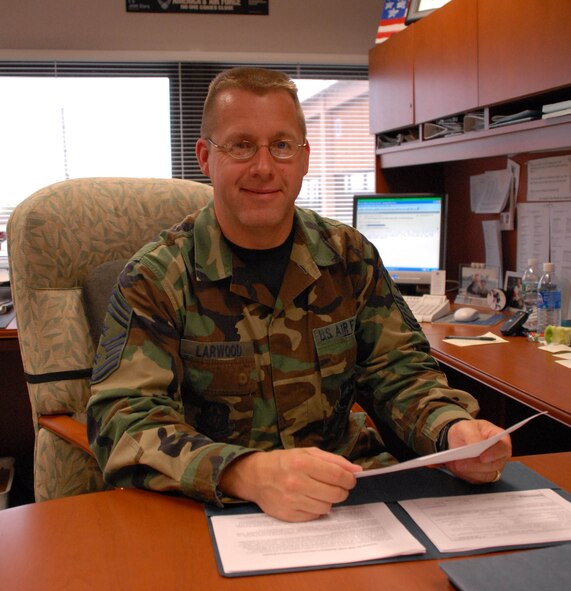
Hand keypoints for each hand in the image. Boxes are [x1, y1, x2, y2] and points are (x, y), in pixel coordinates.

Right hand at [219, 447, 362, 521]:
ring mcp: (292, 500)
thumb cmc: (285, 462)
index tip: (350, 479)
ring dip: (328, 500)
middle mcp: (297, 482)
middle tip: (336, 486)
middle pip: (335, 493)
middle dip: (342, 490)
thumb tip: (357, 470)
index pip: (337, 475)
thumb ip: (333, 460)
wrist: (256, 476)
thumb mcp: (307, 453)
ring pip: (327, 507)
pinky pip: (314, 516)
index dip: (349, 479)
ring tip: (319, 491)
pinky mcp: (288, 515)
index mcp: (302, 463)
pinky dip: (316, 508)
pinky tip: (309, 499)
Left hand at [444, 419, 511, 483]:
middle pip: (495, 464)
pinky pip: (478, 479)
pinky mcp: (485, 475)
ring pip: (486, 475)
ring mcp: (494, 466)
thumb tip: (475, 445)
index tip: (482, 457)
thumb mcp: (465, 426)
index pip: (504, 447)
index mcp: (500, 438)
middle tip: (460, 463)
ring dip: (470, 471)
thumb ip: (471, 434)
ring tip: (455, 465)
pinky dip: (466, 475)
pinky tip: (457, 468)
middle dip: (476, 465)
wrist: (459, 439)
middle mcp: (500, 454)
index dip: (494, 453)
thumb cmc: (467, 430)